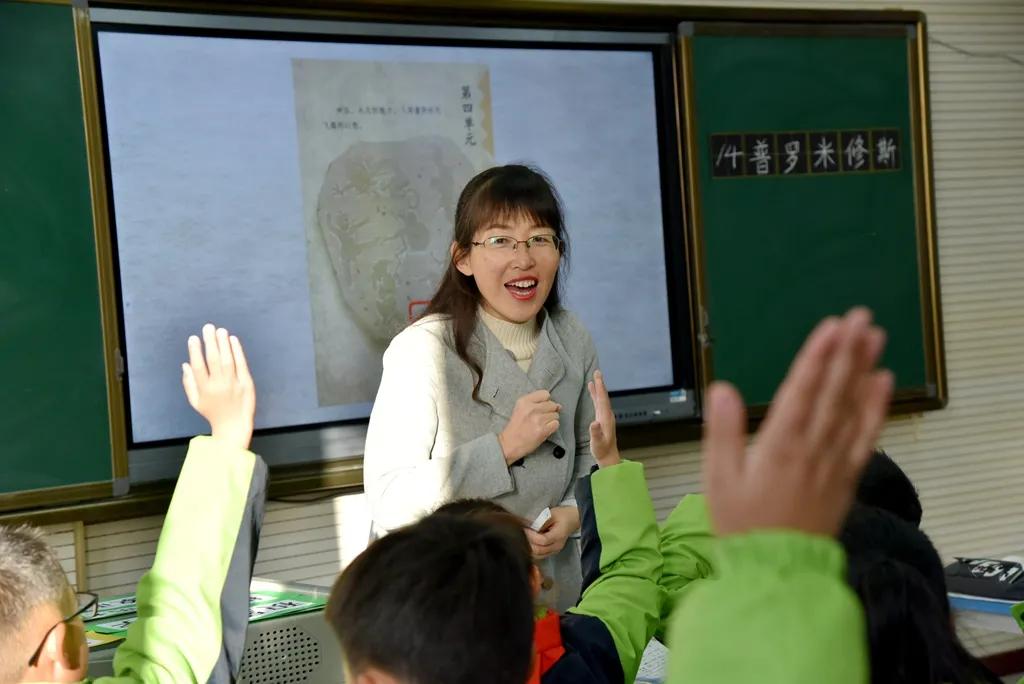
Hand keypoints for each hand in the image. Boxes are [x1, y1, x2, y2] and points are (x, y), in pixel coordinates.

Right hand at [181, 324, 255, 449]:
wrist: (233, 426)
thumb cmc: (212, 412)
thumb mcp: (195, 401)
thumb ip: (188, 383)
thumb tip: (185, 364)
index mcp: (204, 389)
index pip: (198, 367)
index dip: (195, 351)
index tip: (193, 338)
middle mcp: (219, 385)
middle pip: (213, 360)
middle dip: (210, 342)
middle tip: (207, 327)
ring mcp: (234, 384)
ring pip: (227, 360)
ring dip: (223, 344)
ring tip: (220, 331)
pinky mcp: (246, 383)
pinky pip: (241, 364)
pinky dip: (237, 351)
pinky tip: (233, 340)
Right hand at [498, 389, 560, 464]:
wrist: (509, 444)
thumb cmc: (516, 428)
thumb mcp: (520, 409)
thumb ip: (537, 403)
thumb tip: (558, 405)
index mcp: (524, 401)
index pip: (545, 394)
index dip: (546, 401)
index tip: (542, 407)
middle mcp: (531, 408)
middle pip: (552, 405)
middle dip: (550, 411)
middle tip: (541, 418)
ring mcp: (538, 419)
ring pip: (555, 415)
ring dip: (551, 420)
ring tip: (541, 425)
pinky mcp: (542, 430)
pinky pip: (556, 424)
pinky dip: (552, 428)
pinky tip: (544, 430)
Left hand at [525, 506, 579, 558]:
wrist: (572, 520)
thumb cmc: (562, 515)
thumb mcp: (552, 514)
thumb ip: (542, 521)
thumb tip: (530, 527)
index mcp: (559, 535)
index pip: (543, 540)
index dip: (531, 536)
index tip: (523, 529)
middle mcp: (557, 546)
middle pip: (539, 551)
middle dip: (528, 543)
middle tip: (520, 534)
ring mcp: (554, 551)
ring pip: (537, 556)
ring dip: (528, 548)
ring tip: (523, 539)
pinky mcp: (551, 552)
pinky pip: (539, 555)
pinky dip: (532, 551)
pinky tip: (528, 543)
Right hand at [587, 370, 619, 467]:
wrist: (608, 457)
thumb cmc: (602, 450)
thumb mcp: (597, 443)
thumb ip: (596, 432)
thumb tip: (594, 422)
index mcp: (605, 418)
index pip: (602, 399)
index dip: (599, 387)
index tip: (597, 377)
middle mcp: (607, 415)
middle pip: (603, 396)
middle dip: (600, 384)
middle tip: (597, 372)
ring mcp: (605, 417)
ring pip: (601, 399)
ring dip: (598, 389)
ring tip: (594, 379)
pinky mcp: (602, 419)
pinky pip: (599, 404)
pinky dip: (596, 397)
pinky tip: (593, 393)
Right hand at [703, 308, 892, 537]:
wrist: (776, 570)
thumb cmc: (741, 525)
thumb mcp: (718, 479)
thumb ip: (722, 432)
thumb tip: (723, 389)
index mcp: (780, 445)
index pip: (803, 390)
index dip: (818, 356)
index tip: (832, 327)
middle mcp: (813, 448)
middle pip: (834, 391)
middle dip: (847, 351)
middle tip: (861, 318)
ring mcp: (834, 462)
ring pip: (853, 407)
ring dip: (864, 370)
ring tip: (875, 338)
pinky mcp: (847, 477)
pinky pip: (866, 437)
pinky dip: (876, 408)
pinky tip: (882, 383)